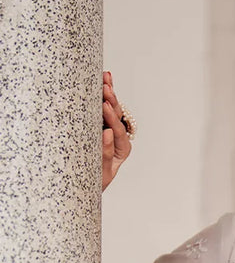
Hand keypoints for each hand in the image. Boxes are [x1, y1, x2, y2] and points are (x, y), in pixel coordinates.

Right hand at [102, 70, 131, 190]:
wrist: (84, 185)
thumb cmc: (95, 181)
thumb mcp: (101, 173)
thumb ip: (106, 154)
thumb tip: (107, 132)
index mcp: (122, 149)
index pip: (118, 131)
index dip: (112, 118)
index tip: (105, 106)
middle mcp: (118, 138)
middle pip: (118, 117)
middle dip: (112, 100)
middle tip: (105, 86)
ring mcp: (110, 130)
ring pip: (112, 109)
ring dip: (109, 93)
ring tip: (106, 77)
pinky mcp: (101, 125)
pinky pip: (103, 108)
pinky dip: (103, 94)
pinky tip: (104, 80)